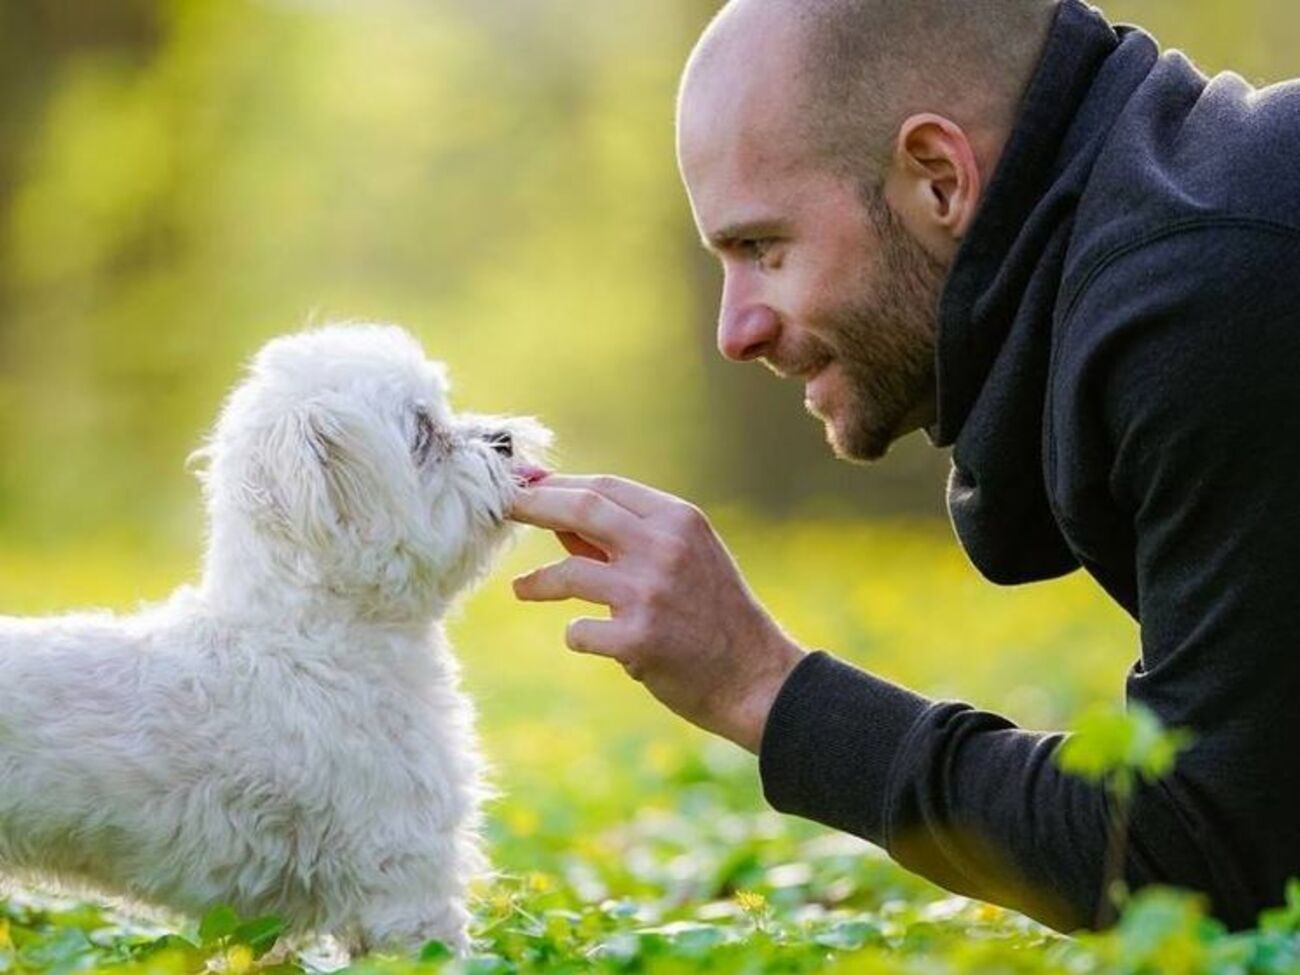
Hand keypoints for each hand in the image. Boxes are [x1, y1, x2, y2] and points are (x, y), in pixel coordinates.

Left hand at [508, 474, 805, 751]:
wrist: (757, 677)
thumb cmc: (714, 614)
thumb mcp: (683, 558)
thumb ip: (625, 536)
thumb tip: (557, 516)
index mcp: (679, 520)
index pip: (605, 487)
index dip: (557, 486)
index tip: (524, 488)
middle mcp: (664, 548)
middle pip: (581, 509)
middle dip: (532, 505)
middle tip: (501, 509)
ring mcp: (650, 594)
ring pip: (568, 573)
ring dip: (537, 582)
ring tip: (522, 589)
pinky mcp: (639, 641)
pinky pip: (580, 631)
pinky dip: (577, 634)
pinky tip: (588, 638)